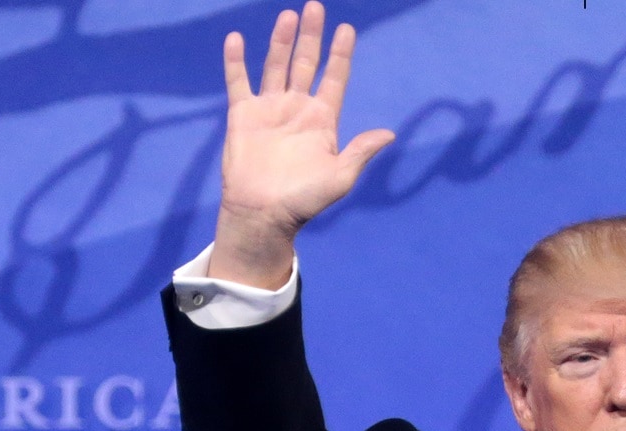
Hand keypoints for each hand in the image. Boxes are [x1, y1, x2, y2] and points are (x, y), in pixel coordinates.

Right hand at [209, 1, 393, 287]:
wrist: (264, 214)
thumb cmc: (305, 201)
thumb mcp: (340, 177)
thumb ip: (361, 151)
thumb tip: (389, 134)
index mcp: (323, 120)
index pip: (335, 78)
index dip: (341, 54)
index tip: (347, 30)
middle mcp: (297, 109)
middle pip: (306, 63)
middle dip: (312, 36)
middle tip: (316, 7)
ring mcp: (270, 109)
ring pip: (276, 66)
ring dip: (282, 41)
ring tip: (289, 15)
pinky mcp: (243, 115)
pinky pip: (239, 82)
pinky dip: (237, 61)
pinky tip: (237, 39)